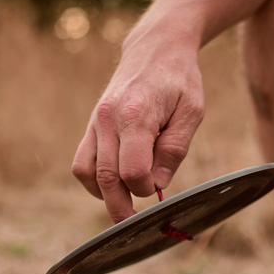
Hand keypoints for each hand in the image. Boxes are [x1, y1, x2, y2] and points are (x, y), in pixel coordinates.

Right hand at [72, 26, 203, 222]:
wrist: (155, 47)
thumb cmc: (179, 80)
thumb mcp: (191, 112)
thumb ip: (174, 149)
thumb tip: (158, 184)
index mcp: (136, 115)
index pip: (132, 171)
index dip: (146, 188)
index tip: (160, 188)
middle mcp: (108, 119)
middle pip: (106, 178)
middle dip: (121, 207)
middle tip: (134, 226)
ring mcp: (95, 121)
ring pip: (87, 173)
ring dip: (103, 195)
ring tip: (124, 204)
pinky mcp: (91, 125)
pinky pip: (82, 161)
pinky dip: (94, 180)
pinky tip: (113, 185)